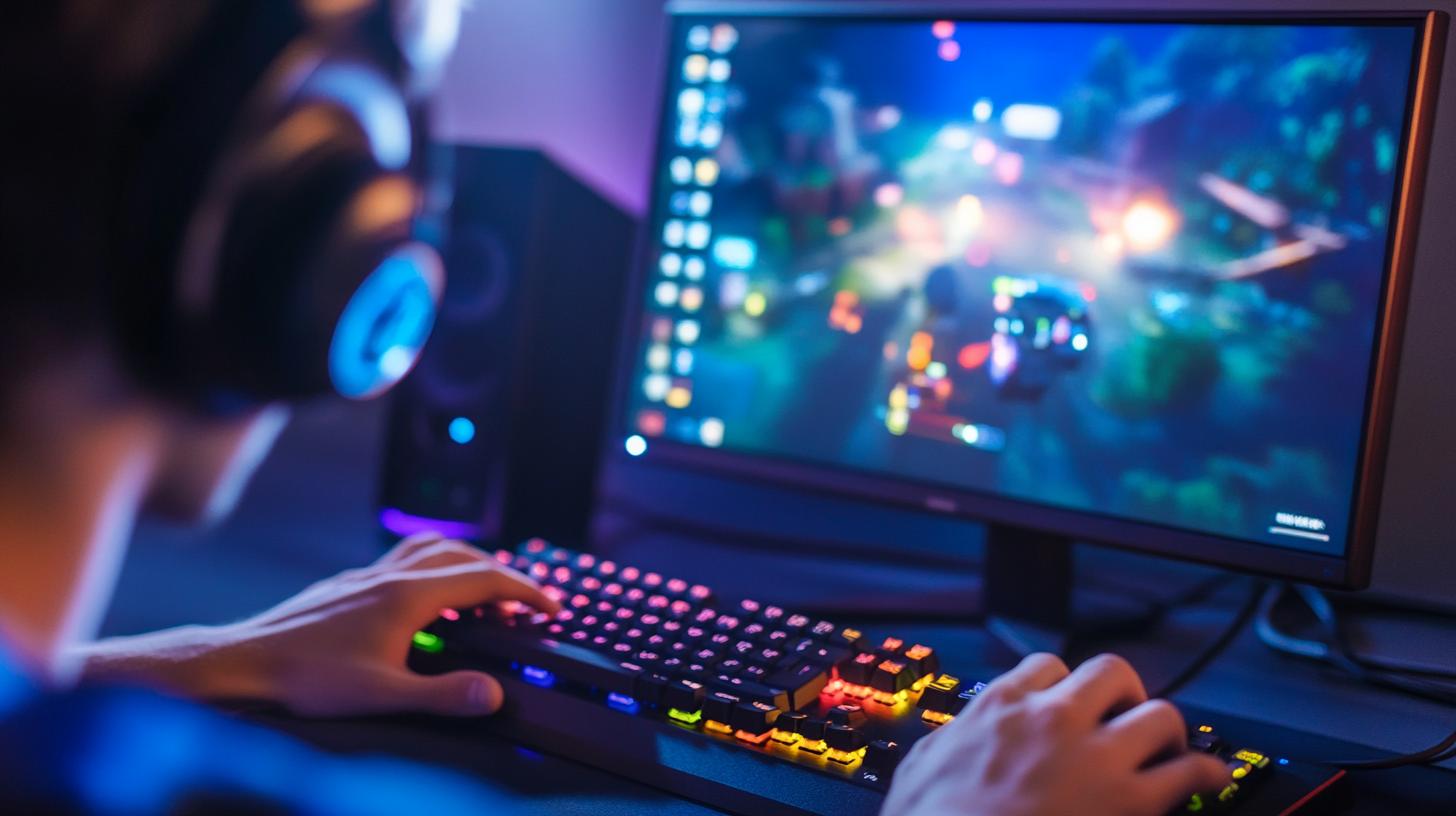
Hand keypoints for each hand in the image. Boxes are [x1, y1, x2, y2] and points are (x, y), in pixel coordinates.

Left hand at [72, 532, 558, 717]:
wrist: (245, 660)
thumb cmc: (307, 679)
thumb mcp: (382, 695)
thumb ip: (443, 696)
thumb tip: (493, 695)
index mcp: (408, 595)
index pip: (485, 578)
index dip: (526, 590)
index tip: (551, 606)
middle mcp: (390, 575)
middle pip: (464, 555)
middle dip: (502, 575)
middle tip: (524, 604)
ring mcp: (366, 575)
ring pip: (431, 549)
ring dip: (467, 562)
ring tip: (483, 591)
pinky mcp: (347, 585)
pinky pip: (403, 559)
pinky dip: (432, 568)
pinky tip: (423, 600)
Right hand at [881, 653, 1229, 815]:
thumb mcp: (923, 767)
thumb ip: (949, 743)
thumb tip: (951, 743)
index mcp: (1000, 708)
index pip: (1046, 667)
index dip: (1063, 686)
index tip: (1067, 704)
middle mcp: (1054, 720)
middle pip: (1111, 672)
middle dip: (1123, 694)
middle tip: (1123, 718)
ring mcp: (1095, 758)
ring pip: (1159, 713)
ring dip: (1165, 729)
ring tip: (1166, 748)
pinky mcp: (1128, 801)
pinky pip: (1187, 772)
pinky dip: (1205, 773)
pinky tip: (1209, 779)